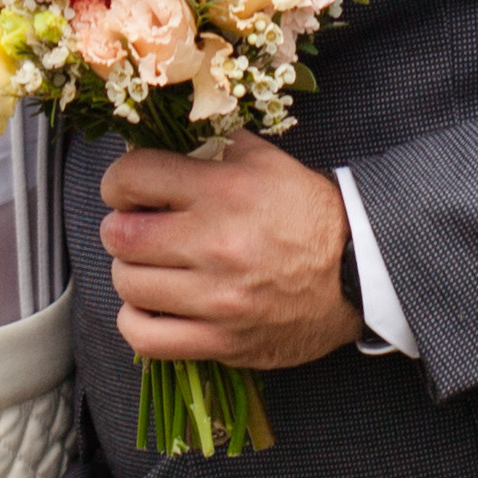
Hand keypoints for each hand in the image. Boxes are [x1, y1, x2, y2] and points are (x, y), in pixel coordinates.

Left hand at [99, 133, 361, 371]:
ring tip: (150, 265)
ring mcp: (217, 299)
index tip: (128, 189)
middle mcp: (216, 244)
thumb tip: (159, 135)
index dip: (120, 181)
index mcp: (224, 191)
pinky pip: (145, 337)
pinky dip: (136, 321)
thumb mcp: (265, 160)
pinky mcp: (222, 342)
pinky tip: (152, 306)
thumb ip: (211, 144)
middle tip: (137, 227)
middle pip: (120, 236)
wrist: (357, 272)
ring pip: (128, 285)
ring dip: (131, 272)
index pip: (131, 178)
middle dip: (120, 227)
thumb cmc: (307, 211)